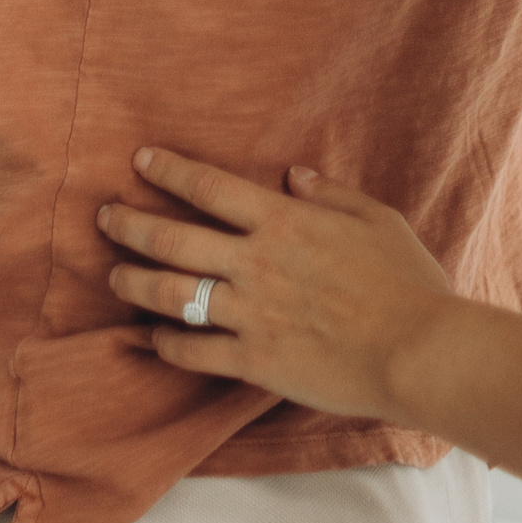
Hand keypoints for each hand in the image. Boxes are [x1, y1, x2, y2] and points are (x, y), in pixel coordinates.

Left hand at [99, 147, 455, 422]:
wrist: (416, 351)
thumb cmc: (406, 282)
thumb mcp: (375, 218)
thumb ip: (330, 193)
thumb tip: (294, 174)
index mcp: (284, 221)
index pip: (209, 187)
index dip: (169, 171)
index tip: (141, 161)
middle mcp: (256, 263)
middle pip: (173, 238)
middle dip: (130, 224)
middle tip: (105, 216)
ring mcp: (251, 314)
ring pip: (172, 294)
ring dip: (136, 281)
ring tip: (115, 275)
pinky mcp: (255, 361)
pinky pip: (195, 352)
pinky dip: (168, 344)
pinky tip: (153, 339)